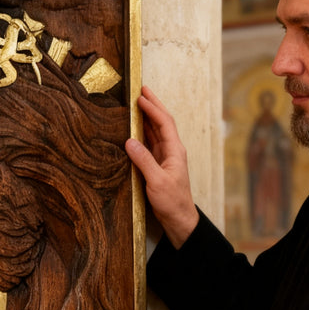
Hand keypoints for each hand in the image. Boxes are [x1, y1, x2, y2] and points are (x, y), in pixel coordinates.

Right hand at [124, 86, 199, 247]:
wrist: (179, 219)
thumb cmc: (172, 202)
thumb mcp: (157, 181)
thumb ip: (143, 160)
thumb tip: (129, 141)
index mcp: (174, 150)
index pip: (164, 123)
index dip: (153, 108)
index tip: (140, 96)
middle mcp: (171, 151)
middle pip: (162, 122)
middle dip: (152, 106)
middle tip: (141, 90)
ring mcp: (165, 158)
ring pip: (155, 132)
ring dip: (147, 118)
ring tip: (136, 105)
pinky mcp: (158, 166)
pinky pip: (150, 145)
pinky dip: (142, 134)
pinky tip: (134, 130)